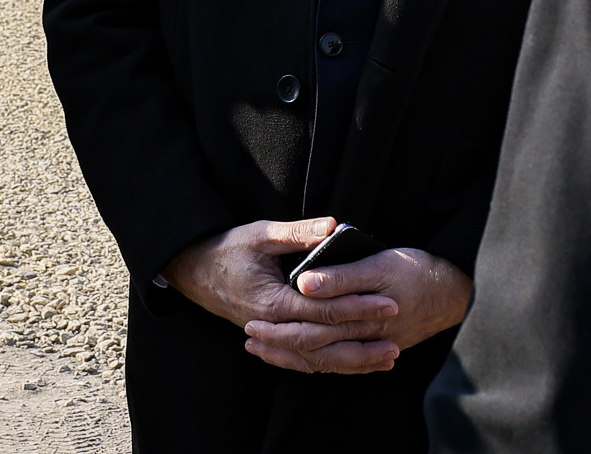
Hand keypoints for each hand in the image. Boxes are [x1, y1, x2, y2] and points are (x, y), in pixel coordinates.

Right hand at [162, 218, 398, 372]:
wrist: (194, 270)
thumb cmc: (228, 249)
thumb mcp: (260, 234)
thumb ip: (298, 233)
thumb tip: (332, 226)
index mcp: (272, 302)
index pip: (322, 311)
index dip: (356, 308)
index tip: (386, 302)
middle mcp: (272, 326)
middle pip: (324, 343)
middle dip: (362, 339)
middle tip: (396, 335)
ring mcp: (271, 337)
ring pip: (316, 359)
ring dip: (352, 361)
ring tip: (386, 358)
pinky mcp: (272, 339)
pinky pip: (304, 360)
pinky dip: (332, 364)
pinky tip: (355, 364)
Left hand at [242, 246, 471, 374]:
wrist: (456, 290)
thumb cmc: (417, 270)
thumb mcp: (378, 263)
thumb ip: (341, 275)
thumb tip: (304, 282)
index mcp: (361, 314)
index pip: (311, 325)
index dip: (280, 325)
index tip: (253, 319)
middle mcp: (365, 337)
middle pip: (313, 348)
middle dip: (279, 345)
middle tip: (250, 339)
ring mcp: (373, 346)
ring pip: (325, 360)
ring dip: (293, 356)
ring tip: (265, 350)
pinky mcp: (379, 348)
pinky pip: (343, 363)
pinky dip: (319, 362)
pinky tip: (302, 360)